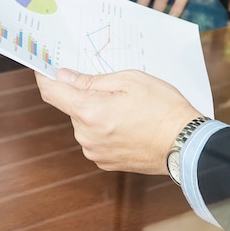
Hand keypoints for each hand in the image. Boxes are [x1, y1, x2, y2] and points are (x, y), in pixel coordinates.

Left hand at [35, 69, 202, 174]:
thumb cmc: (162, 108)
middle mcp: (86, 135)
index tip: (43, 68)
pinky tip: (129, 125)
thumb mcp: (129, 80)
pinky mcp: (105, 162)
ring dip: (97, 113)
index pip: (52, 92)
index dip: (44, 77)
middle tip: (115, 89)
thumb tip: (65, 76)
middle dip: (86, 95)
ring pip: (85, 123)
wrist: (186, 144)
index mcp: (89, 111)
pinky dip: (106, 129)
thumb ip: (91, 80)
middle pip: (72, 107)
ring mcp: (95, 152)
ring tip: (129, 110)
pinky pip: (96, 138)